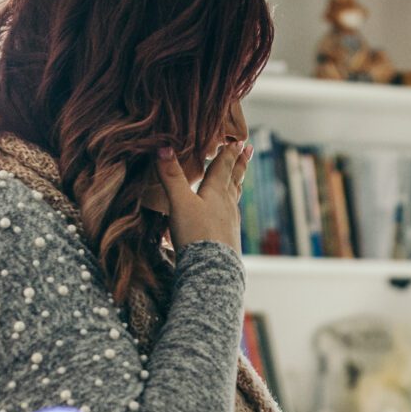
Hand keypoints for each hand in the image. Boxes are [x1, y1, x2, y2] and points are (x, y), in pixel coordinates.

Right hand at [157, 100, 251, 250]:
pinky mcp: (229, 240)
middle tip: (248, 150)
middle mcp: (227, 205)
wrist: (211, 272)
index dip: (229, 152)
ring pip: (234, 198)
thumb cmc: (196, 235)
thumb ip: (171, 176)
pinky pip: (231, 216)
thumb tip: (162, 146)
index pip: (224, 167)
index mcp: (217, 192)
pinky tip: (228, 214)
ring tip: (238, 177)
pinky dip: (230, 207)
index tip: (239, 140)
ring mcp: (230, 224)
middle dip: (239, 163)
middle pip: (234, 179)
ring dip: (236, 184)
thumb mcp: (179, 202)